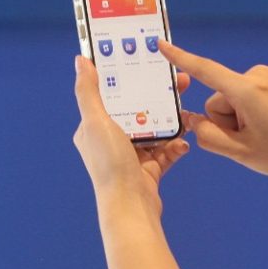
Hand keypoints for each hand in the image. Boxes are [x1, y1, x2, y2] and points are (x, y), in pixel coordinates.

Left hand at [72, 55, 191, 215]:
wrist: (131, 207)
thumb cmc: (110, 165)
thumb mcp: (95, 122)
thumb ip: (88, 91)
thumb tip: (81, 61)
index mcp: (92, 128)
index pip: (110, 95)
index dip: (127, 78)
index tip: (146, 62)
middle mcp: (109, 141)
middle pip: (136, 110)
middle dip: (157, 97)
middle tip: (179, 83)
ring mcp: (130, 156)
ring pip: (154, 129)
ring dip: (170, 121)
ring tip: (186, 111)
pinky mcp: (148, 170)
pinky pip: (165, 152)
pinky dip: (175, 146)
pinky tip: (183, 142)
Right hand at [158, 40, 267, 181]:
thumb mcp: (242, 153)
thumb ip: (209, 136)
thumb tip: (193, 120)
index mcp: (245, 90)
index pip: (204, 70)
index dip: (180, 59)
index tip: (161, 44)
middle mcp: (258, 74)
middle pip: (221, 97)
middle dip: (229, 118)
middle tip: (254, 140)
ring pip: (239, 95)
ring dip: (245, 114)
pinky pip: (257, 91)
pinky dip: (260, 107)